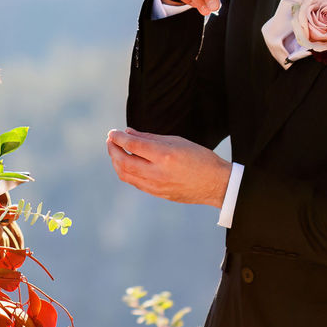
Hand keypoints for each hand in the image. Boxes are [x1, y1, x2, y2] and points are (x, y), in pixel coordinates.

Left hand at [106, 128, 232, 206]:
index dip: (119, 138)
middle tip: (110, 141)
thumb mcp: (177, 141)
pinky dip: (126, 172)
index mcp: (164, 156)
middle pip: (124, 162)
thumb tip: (128, 133)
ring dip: (116, 162)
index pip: (133, 146)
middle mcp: (158, 173)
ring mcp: (156, 186)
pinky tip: (127, 163)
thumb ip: (150, 138)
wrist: (215, 184)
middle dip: (113, 150)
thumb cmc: (199, 158)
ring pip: (126, 175)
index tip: (112, 132)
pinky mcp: (157, 194)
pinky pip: (135, 183)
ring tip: (115, 151)